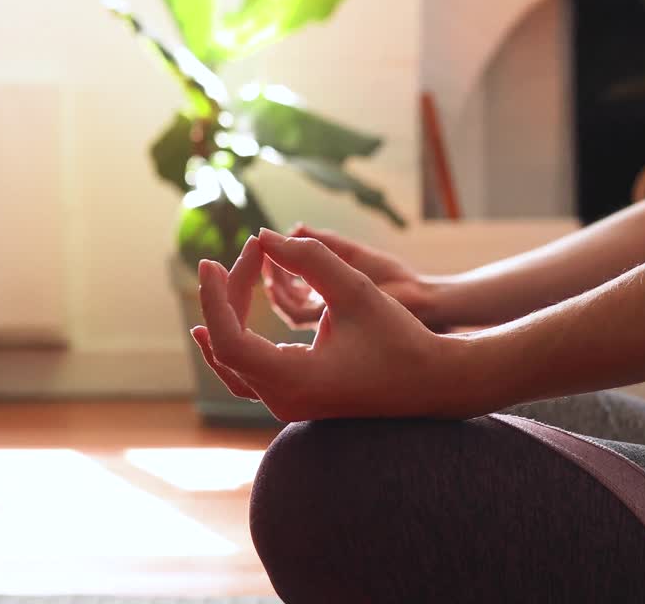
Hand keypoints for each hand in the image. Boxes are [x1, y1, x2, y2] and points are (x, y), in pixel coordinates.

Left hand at [191, 229, 452, 421]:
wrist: (433, 383)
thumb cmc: (400, 338)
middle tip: (249, 253)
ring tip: (218, 283)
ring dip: (224, 322)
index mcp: (295, 380)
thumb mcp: (356, 289)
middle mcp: (283, 401)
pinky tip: (217, 328)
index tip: (211, 261)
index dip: (215, 297)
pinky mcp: (296, 401)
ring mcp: (288, 406)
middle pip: (227, 347)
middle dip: (228, 296)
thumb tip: (265, 237)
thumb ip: (310, 259)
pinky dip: (232, 348)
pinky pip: (247, 376)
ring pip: (232, 367)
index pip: (229, 340)